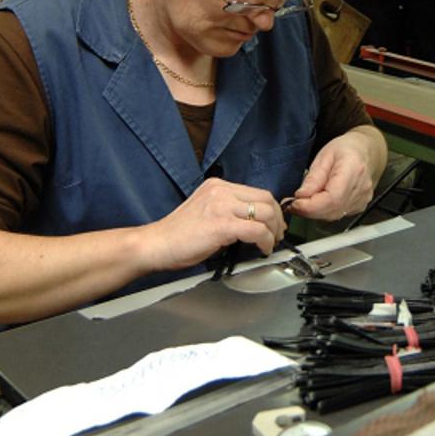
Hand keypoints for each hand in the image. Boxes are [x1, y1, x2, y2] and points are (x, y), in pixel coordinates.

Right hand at [143, 179, 283, 269]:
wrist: (156, 244)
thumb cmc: (178, 235)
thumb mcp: (206, 211)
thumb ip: (228, 210)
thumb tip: (253, 223)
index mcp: (217, 186)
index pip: (257, 192)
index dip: (272, 209)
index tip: (274, 223)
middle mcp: (221, 191)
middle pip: (266, 199)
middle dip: (278, 219)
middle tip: (277, 234)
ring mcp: (221, 206)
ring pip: (266, 213)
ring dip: (274, 231)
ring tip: (271, 243)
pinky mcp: (222, 225)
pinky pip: (257, 230)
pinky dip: (266, 241)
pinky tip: (262, 249)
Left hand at [288, 134, 377, 221]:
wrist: (365, 151)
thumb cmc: (345, 149)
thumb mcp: (324, 155)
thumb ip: (313, 177)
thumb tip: (301, 197)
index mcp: (353, 169)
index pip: (332, 198)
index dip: (311, 206)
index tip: (295, 203)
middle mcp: (361, 188)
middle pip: (332, 210)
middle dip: (308, 211)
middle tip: (293, 203)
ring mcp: (362, 199)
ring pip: (334, 215)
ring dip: (314, 213)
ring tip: (302, 202)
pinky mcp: (359, 206)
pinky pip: (338, 214)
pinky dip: (323, 212)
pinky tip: (316, 202)